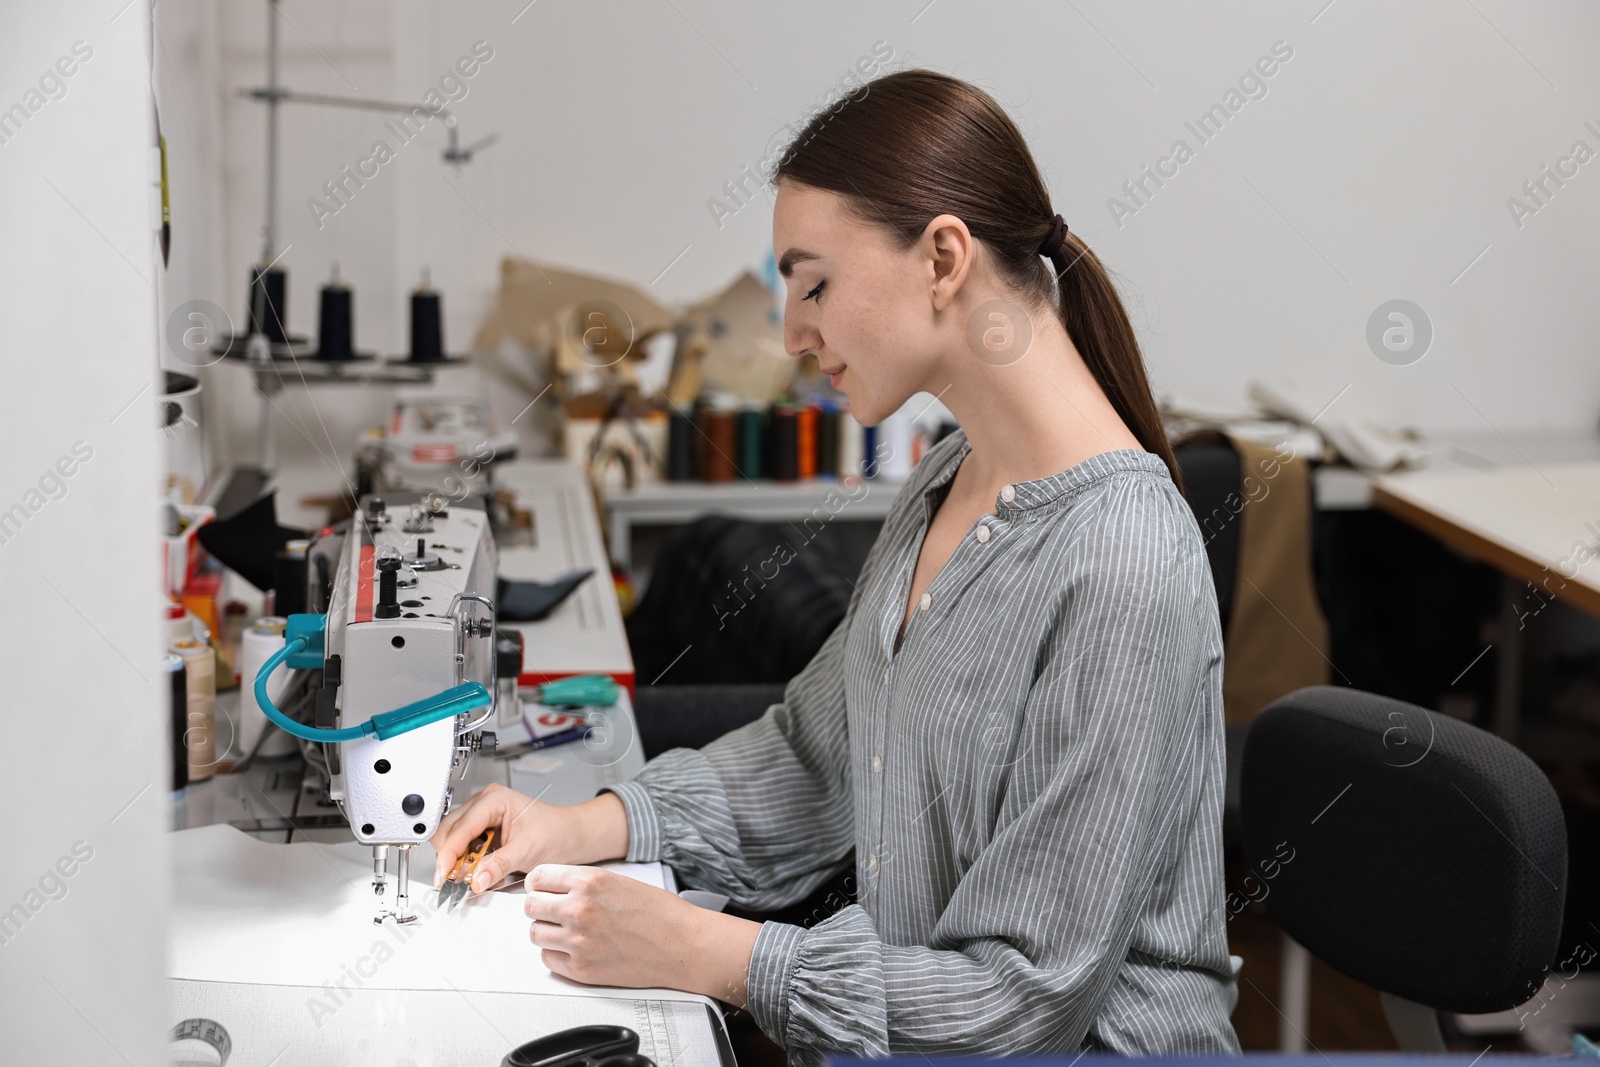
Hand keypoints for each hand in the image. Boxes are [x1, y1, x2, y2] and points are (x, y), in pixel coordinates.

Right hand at [430, 784, 627, 893]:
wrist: (571, 835)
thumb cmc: (556, 832)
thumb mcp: (527, 851)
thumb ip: (498, 865)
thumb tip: (475, 880)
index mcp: (494, 799)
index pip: (460, 828)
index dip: (449, 854)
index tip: (443, 875)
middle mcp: (484, 803)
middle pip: (449, 831)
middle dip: (451, 858)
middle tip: (457, 880)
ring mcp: (481, 816)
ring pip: (453, 840)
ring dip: (458, 861)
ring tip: (474, 875)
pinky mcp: (483, 829)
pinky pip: (464, 847)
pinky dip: (467, 862)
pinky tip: (481, 870)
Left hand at [525, 864, 761, 1004]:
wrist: (682, 944)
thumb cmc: (659, 913)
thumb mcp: (618, 881)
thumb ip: (583, 883)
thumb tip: (553, 887)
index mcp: (590, 882)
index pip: (538, 878)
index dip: (538, 884)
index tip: (541, 889)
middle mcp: (580, 909)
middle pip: (530, 906)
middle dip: (540, 907)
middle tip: (552, 911)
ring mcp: (579, 942)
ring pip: (535, 933)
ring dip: (547, 931)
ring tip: (567, 930)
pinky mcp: (582, 969)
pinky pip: (548, 959)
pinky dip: (557, 954)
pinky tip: (575, 948)